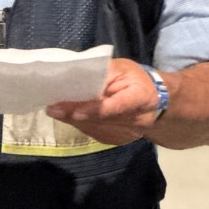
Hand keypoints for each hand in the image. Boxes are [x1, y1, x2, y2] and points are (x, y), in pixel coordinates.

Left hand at [46, 57, 160, 145]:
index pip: (116, 106)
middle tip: (52, 108)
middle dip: (74, 114)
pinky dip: (81, 124)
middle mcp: (137, 120)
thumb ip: (101, 74)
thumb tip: (75, 79)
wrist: (157, 102)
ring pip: (95, 129)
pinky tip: (72, 116)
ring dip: (74, 120)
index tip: (74, 111)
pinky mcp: (119, 140)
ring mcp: (128, 134)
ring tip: (57, 110)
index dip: (94, 110)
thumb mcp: (121, 68)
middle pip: (101, 120)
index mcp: (141, 97)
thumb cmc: (136, 78)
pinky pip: (95, 133)